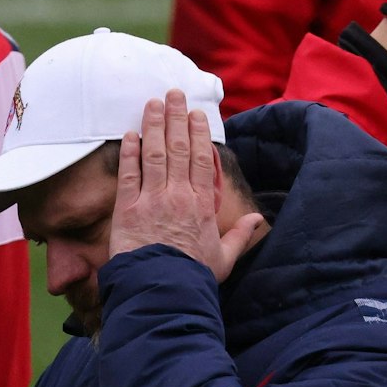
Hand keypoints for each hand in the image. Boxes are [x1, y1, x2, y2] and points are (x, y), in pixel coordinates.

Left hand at [109, 91, 264, 282]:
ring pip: (154, 154)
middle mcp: (178, 195)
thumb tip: (259, 220)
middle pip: (179, 148)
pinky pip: (129, 174)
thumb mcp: (224, 258)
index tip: (197, 114)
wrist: (163, 292)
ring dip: (153, 125)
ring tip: (152, 103)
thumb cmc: (193, 277)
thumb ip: (241, 236)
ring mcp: (152, 200)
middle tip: (173, 93)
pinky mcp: (128, 209)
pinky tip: (130, 135)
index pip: (202, 159)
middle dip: (176, 117)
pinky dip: (129, 153)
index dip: (199, 133)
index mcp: (202, 204)